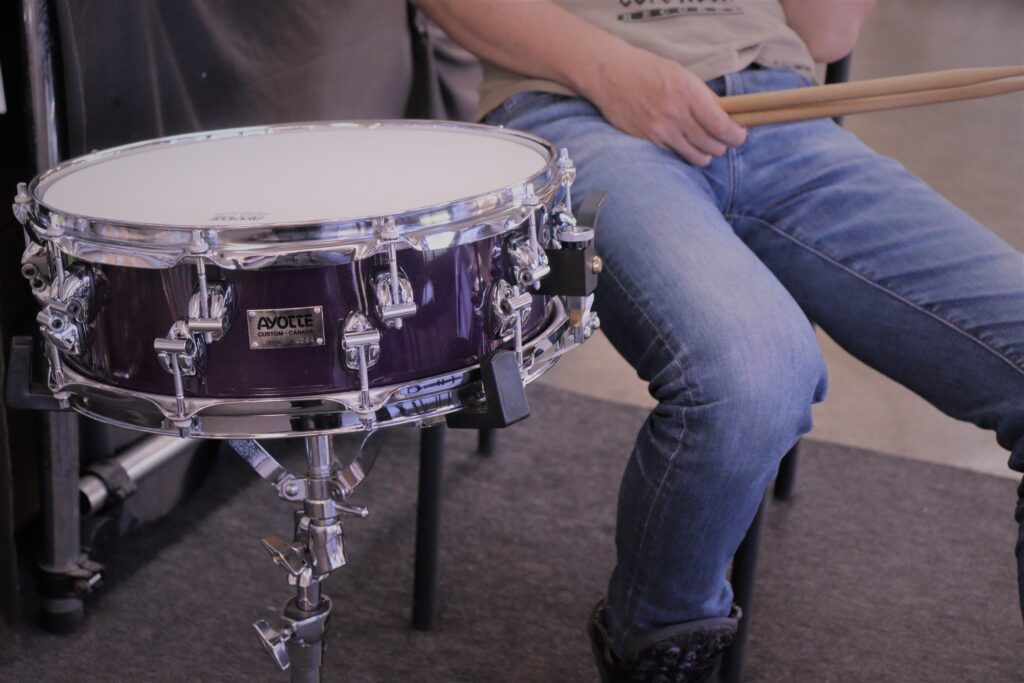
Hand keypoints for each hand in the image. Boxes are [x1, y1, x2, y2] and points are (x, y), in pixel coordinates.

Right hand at [583, 46, 746, 165]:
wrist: (610, 75)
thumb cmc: (648, 70)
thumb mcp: (682, 74)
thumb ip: (703, 96)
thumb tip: (726, 115)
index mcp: (689, 93)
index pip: (722, 126)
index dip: (737, 136)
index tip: (740, 136)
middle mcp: (676, 114)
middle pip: (712, 145)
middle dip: (722, 145)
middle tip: (720, 139)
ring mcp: (660, 130)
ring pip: (697, 156)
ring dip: (705, 154)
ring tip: (703, 145)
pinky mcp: (648, 140)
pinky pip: (676, 155)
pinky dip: (684, 153)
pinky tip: (681, 143)